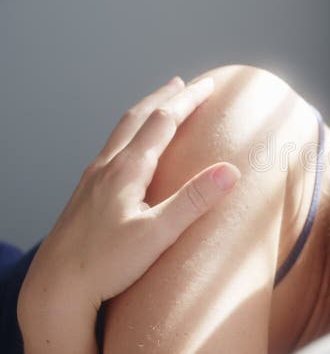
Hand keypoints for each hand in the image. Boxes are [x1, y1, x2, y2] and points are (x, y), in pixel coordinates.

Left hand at [18, 76, 240, 351]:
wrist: (54, 290)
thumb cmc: (105, 266)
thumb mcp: (157, 235)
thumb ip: (193, 200)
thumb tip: (230, 171)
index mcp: (126, 170)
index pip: (163, 122)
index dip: (188, 100)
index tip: (209, 84)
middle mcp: (106, 168)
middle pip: (137, 118)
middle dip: (164, 98)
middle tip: (184, 84)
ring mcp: (91, 181)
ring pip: (121, 132)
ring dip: (145, 113)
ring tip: (159, 106)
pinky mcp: (85, 196)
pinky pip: (111, 150)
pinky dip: (130, 134)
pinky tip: (131, 151)